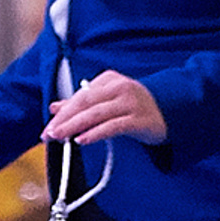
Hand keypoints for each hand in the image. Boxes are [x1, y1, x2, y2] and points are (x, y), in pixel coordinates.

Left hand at [44, 71, 166, 148]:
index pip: (80, 96)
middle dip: (64, 120)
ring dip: (74, 126)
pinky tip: (82, 140)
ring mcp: (130, 103)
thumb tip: (55, 107)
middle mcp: (118, 88)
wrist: (171, 110)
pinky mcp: (139, 119)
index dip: (62, 112)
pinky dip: (95, 133)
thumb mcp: (107, 100)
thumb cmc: (135, 106)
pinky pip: (112, 126)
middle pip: (84, 103)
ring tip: (60, 137)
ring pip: (96, 114)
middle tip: (49, 134)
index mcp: (108, 80)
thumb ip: (82, 103)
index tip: (48, 127)